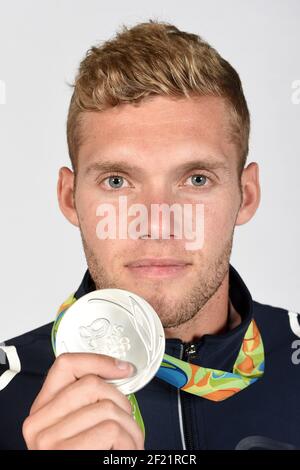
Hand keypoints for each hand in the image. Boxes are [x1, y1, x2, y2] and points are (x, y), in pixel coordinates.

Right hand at [22, 353, 143, 449]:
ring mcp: (48, 441)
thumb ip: (89, 400)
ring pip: (107, 408)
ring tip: (127, 444)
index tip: (123, 369)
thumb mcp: (82, 425)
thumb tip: (119, 371)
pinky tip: (123, 453)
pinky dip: (128, 441)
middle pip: (92, 384)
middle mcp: (38, 423)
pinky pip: (111, 429)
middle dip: (122, 402)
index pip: (66, 364)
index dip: (98, 360)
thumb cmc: (92, 456)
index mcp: (43, 410)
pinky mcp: (64, 455)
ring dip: (130, 427)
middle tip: (127, 422)